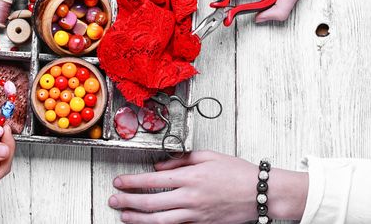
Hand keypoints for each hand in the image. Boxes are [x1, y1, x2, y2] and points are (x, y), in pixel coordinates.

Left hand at [109, 151, 307, 223]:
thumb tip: (159, 166)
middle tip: (113, 200)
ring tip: (123, 216)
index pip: (152, 180)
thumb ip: (180, 160)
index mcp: (189, 177)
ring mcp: (196, 214)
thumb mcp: (208, 156)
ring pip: (160, 220)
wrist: (261, 193)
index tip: (118, 181)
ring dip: (138, 219)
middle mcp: (190, 197)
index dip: (132, 182)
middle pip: (151, 203)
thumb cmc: (237, 172)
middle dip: (128, 202)